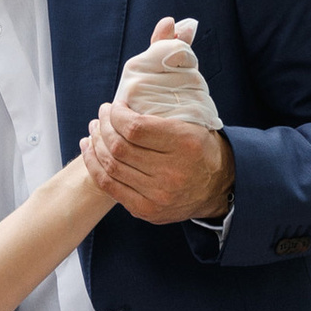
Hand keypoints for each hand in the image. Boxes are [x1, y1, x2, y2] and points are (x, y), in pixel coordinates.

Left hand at [83, 100, 237, 226]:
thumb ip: (163, 113)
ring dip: (96, 144)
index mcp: (184, 144)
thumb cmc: (202, 149)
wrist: (220, 187)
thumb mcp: (193, 124)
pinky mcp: (147, 210)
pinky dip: (94, 167)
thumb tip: (127, 99)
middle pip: (118, 147)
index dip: (116, 115)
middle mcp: (171, 173)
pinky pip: (110, 186)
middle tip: (101, 116)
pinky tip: (90, 150)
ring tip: (94, 131)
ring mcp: (157, 196)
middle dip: (103, 126)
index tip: (114, 107)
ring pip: (111, 166)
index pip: (134, 128)